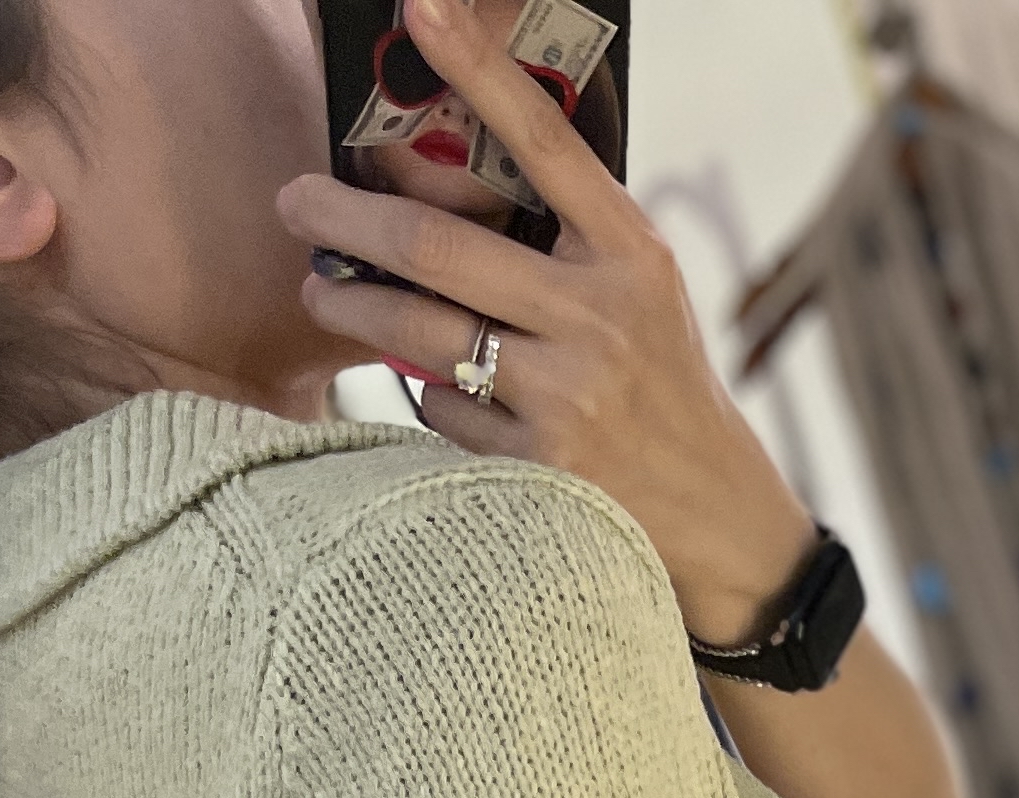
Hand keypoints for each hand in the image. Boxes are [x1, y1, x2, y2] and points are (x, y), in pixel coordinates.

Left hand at [275, 0, 814, 643]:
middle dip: (344, 219)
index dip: (477, 67)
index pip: (541, 142)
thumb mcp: (640, 297)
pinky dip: (425, 398)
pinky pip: (442, 413)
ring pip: (419, 335)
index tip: (420, 8)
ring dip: (351, 308)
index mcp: (631, 254)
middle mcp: (600, 319)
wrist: (725, 524)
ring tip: (321, 291)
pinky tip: (436, 394)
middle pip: (437, 249)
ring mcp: (567, 399)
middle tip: (294, 202)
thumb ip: (563, 243)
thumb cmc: (665, 393)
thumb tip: (434, 195)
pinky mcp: (539, 472)